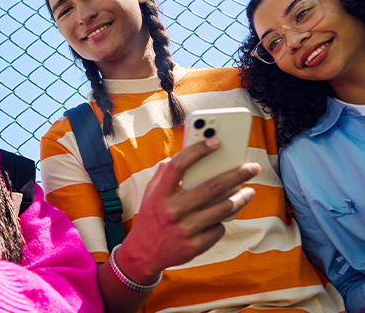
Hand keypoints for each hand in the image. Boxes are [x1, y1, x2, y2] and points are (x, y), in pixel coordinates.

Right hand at [116, 137, 257, 283]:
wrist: (143, 253)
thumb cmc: (150, 218)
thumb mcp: (150, 194)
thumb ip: (162, 174)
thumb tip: (177, 156)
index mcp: (161, 193)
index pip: (179, 165)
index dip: (198, 151)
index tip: (216, 141)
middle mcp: (173, 209)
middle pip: (212, 186)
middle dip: (236, 174)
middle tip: (252, 167)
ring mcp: (185, 229)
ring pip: (222, 209)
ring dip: (241, 198)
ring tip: (249, 191)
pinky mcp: (195, 245)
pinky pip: (218, 229)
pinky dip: (222, 222)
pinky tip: (223, 217)